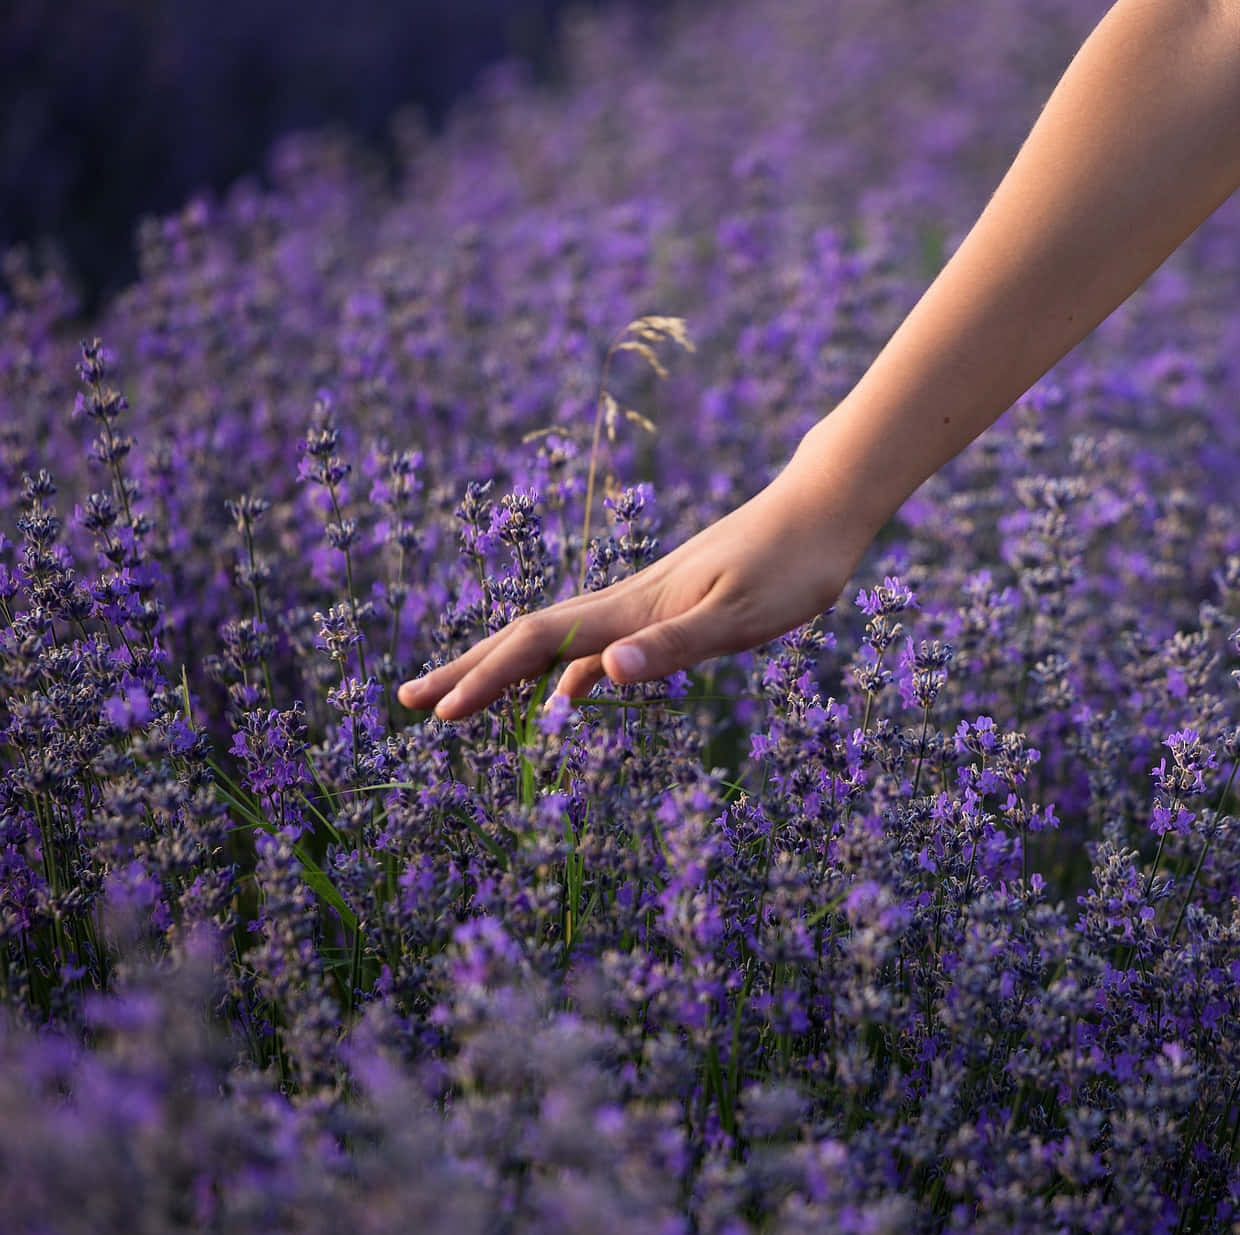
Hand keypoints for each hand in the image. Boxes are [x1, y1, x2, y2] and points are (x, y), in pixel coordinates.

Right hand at [397, 461, 871, 720]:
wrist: (824, 507)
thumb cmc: (794, 563)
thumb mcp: (743, 616)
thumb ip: (675, 646)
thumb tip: (602, 675)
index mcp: (636, 608)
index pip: (539, 645)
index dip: (485, 679)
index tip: (439, 716)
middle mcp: (630, 601)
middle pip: (529, 639)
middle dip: (469, 672)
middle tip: (409, 703)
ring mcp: (648, 602)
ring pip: (559, 641)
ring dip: (507, 671)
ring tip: (463, 702)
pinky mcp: (673, 605)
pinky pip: (599, 645)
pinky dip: (568, 673)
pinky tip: (567, 696)